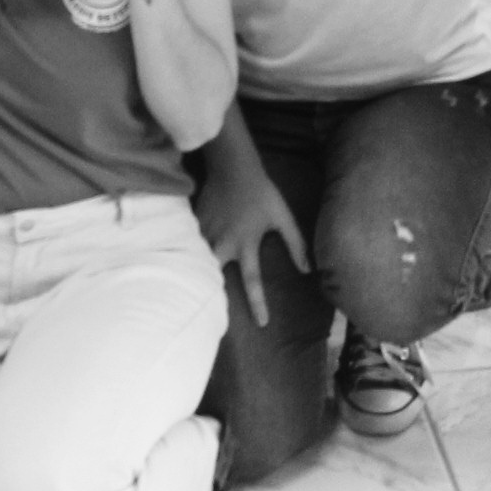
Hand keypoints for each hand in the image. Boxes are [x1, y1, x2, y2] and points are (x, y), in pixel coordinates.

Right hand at [197, 151, 311, 327]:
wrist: (232, 166)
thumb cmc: (261, 192)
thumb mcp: (283, 216)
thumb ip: (296, 243)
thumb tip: (307, 269)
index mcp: (246, 244)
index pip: (253, 281)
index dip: (258, 304)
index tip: (262, 324)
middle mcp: (223, 243)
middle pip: (214, 277)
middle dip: (213, 295)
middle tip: (211, 316)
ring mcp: (206, 234)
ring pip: (199, 262)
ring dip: (200, 277)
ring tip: (194, 297)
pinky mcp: (194, 225)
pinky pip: (191, 246)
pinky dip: (190, 257)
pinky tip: (183, 268)